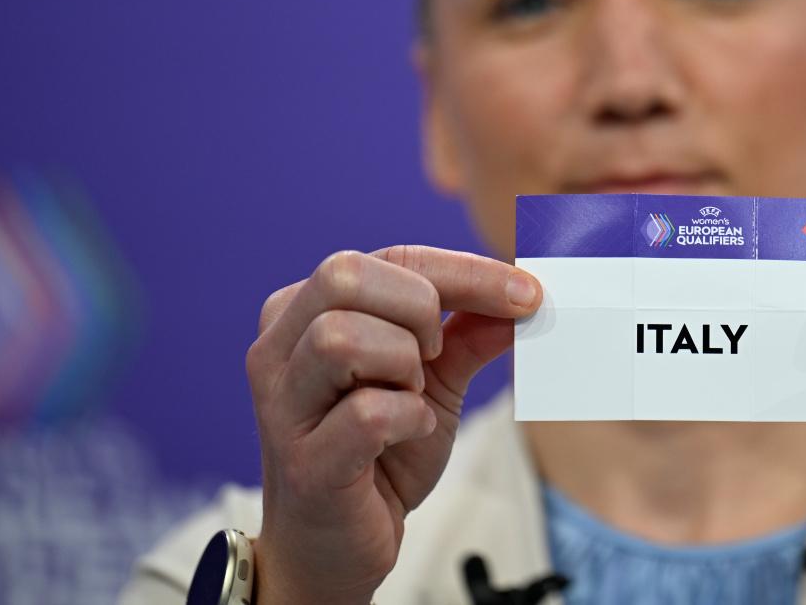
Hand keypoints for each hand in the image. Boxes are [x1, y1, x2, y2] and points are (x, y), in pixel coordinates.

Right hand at [245, 245, 541, 604]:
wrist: (340, 548)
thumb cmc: (379, 454)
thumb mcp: (433, 382)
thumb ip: (470, 334)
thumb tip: (522, 296)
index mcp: (305, 312)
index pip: (389, 258)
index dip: (464, 270)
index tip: (526, 292)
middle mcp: (279, 348)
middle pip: (346, 275)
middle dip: (417, 308)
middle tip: (436, 354)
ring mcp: (282, 405)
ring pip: (342, 337)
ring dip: (403, 365)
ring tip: (411, 396)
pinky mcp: (304, 462)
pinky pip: (367, 413)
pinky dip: (407, 418)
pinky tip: (410, 432)